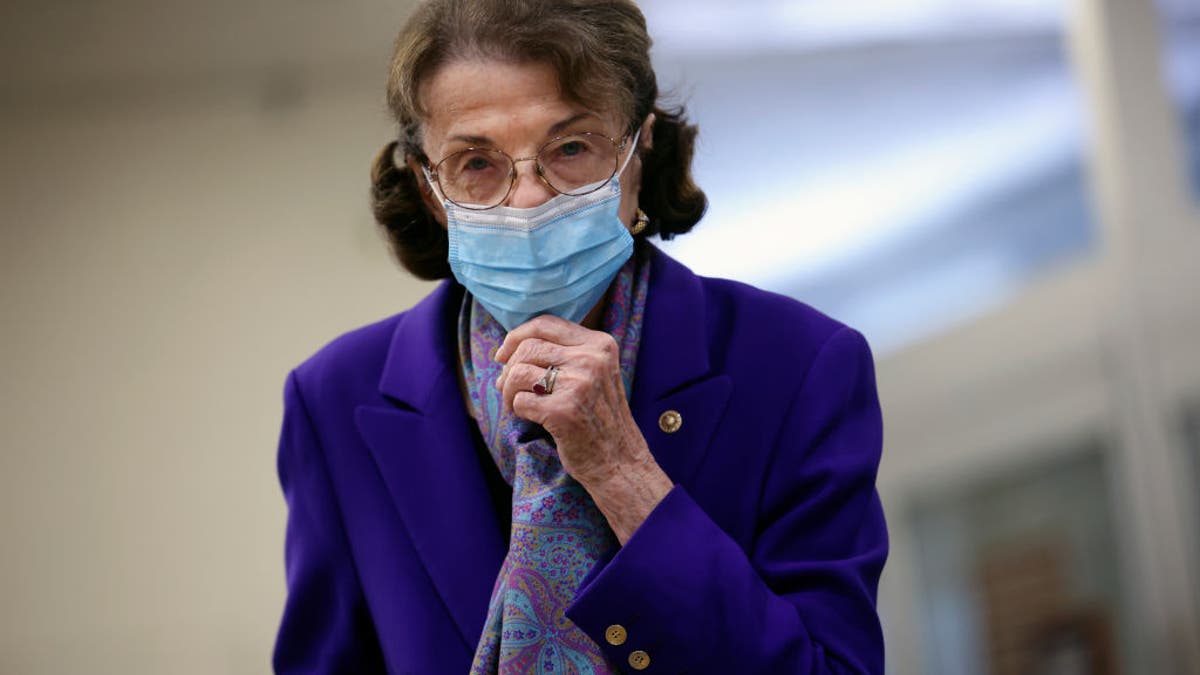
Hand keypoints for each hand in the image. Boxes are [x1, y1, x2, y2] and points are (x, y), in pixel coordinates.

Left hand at [494, 314, 671, 542]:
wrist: (619, 461)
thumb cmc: (599, 418)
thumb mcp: (595, 374)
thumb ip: (563, 354)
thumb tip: (508, 349)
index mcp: (600, 344)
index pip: (546, 323)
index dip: (517, 335)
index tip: (503, 353)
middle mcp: (592, 360)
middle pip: (528, 347)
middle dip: (508, 367)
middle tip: (506, 386)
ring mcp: (579, 384)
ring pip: (519, 372)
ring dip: (507, 390)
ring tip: (513, 403)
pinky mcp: (564, 411)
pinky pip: (520, 400)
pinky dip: (516, 409)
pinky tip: (528, 418)